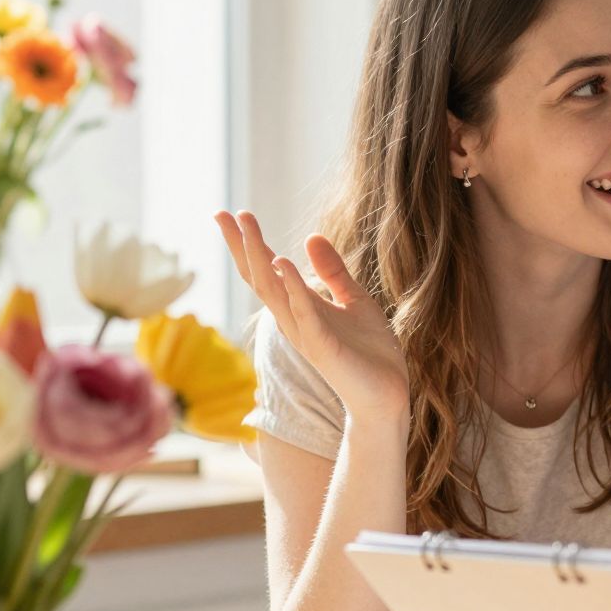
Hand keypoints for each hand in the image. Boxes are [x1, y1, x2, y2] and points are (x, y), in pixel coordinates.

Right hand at [215, 211, 407, 425]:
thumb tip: (312, 236)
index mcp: (301, 307)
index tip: (232, 213)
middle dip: (242, 245)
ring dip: (259, 257)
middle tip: (222, 213)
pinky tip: (283, 262)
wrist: (387, 397)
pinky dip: (293, 288)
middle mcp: (295, 320)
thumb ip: (333, 272)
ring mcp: (305, 334)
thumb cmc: (371, 354)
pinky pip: (303, 314)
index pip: (266, 270)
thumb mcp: (354, 301)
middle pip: (258, 277)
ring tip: (247, 226)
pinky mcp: (323, 347)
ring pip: (273, 292)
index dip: (249, 243)